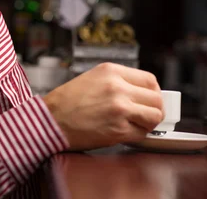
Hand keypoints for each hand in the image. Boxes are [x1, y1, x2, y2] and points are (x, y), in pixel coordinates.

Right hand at [43, 63, 163, 150]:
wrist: (50, 120)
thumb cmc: (66, 102)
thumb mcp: (92, 78)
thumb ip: (117, 81)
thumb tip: (141, 92)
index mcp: (111, 71)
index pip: (150, 80)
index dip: (153, 92)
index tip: (149, 99)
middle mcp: (118, 88)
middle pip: (156, 99)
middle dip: (153, 108)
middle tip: (144, 114)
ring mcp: (120, 109)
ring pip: (154, 116)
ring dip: (148, 123)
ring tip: (135, 123)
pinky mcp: (118, 130)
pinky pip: (142, 134)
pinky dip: (136, 135)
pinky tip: (123, 132)